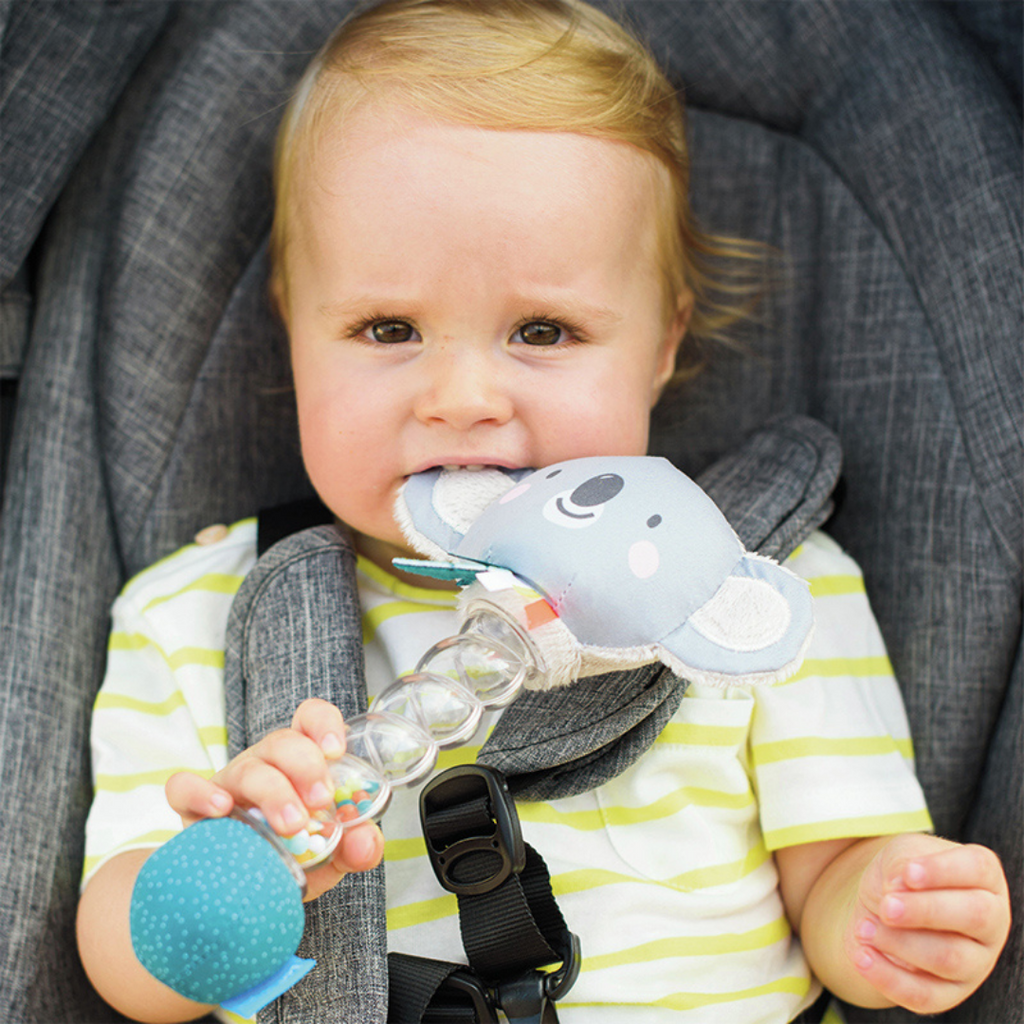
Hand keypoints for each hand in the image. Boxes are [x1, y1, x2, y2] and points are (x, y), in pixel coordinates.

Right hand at [165, 698, 383, 900]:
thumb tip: (368, 841)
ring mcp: (229, 782)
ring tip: (292, 824)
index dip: (323, 724)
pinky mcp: (193, 807)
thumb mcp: (330, 855)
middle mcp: (265, 763)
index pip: (310, 719)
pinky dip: (201, 794)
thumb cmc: (290, 857)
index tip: (336, 751)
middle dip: (306, 766)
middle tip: (321, 801)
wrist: (240, 890)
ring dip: (273, 790)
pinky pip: (185, 787)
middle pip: (283, 741)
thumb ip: (356, 847)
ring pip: (249, 767)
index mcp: (299, 762)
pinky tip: (223, 811)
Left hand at [847, 833, 1009, 1012]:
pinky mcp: (948, 993)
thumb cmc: (902, 874)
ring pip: (948, 958)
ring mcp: (974, 962)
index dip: (943, 871)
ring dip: (900, 943)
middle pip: (973, 916)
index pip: (978, 868)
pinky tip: (862, 956)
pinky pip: (924, 995)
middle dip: (925, 911)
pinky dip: (889, 977)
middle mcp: (989, 921)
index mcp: (983, 877)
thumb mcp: (900, 853)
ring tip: (863, 927)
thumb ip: (901, 862)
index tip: (908, 872)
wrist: (883, 908)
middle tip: (886, 906)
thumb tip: (898, 887)